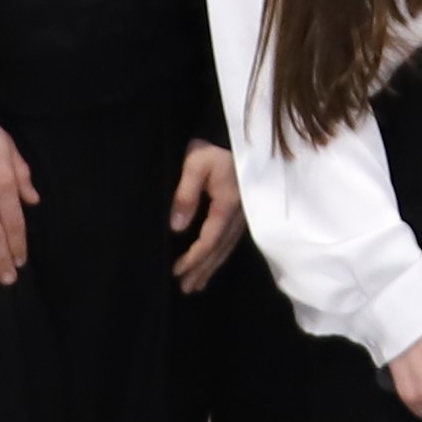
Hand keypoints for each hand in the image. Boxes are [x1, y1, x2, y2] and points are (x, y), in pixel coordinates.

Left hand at [169, 143, 243, 292]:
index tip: (177, 271)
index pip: (209, 240)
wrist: (237, 133)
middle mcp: (239, 215)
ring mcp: (244, 213)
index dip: (193, 258)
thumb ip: (185, 195)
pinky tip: (215, 261)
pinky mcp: (244, 209)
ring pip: (227, 247)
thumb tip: (177, 227)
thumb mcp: (194, 165)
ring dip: (212, 266)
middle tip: (187, 289)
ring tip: (198, 284)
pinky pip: (232, 239)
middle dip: (202, 270)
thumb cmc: (213, 148)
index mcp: (227, 205)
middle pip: (220, 249)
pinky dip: (221, 254)